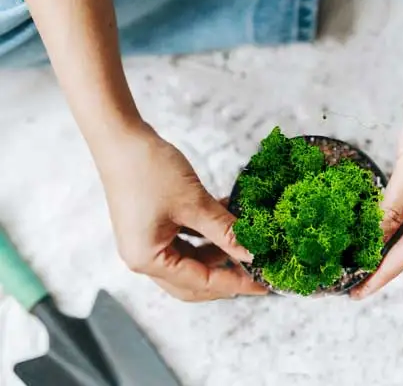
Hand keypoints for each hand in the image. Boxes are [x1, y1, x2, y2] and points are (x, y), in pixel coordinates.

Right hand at [96, 123, 267, 300]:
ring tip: (244, 241)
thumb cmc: (148, 169)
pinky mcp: (151, 227)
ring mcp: (145, 242)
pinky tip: (226, 222)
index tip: (262, 284)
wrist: (120, 136)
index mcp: (148, 260)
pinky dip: (206, 236)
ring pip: (190, 261)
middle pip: (192, 281)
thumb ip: (226, 232)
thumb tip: (253, 253)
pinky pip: (184, 241)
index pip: (200, 283)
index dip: (235, 284)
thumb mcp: (195, 203)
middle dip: (225, 276)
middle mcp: (143, 257)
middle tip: (256, 271)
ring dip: (217, 253)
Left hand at [351, 69, 402, 298]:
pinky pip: (399, 203)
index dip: (382, 272)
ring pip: (402, 223)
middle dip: (377, 259)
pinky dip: (381, 215)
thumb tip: (371, 239)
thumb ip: (392, 208)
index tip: (358, 292)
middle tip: (348, 281)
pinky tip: (363, 225)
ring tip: (351, 259)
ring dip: (377, 239)